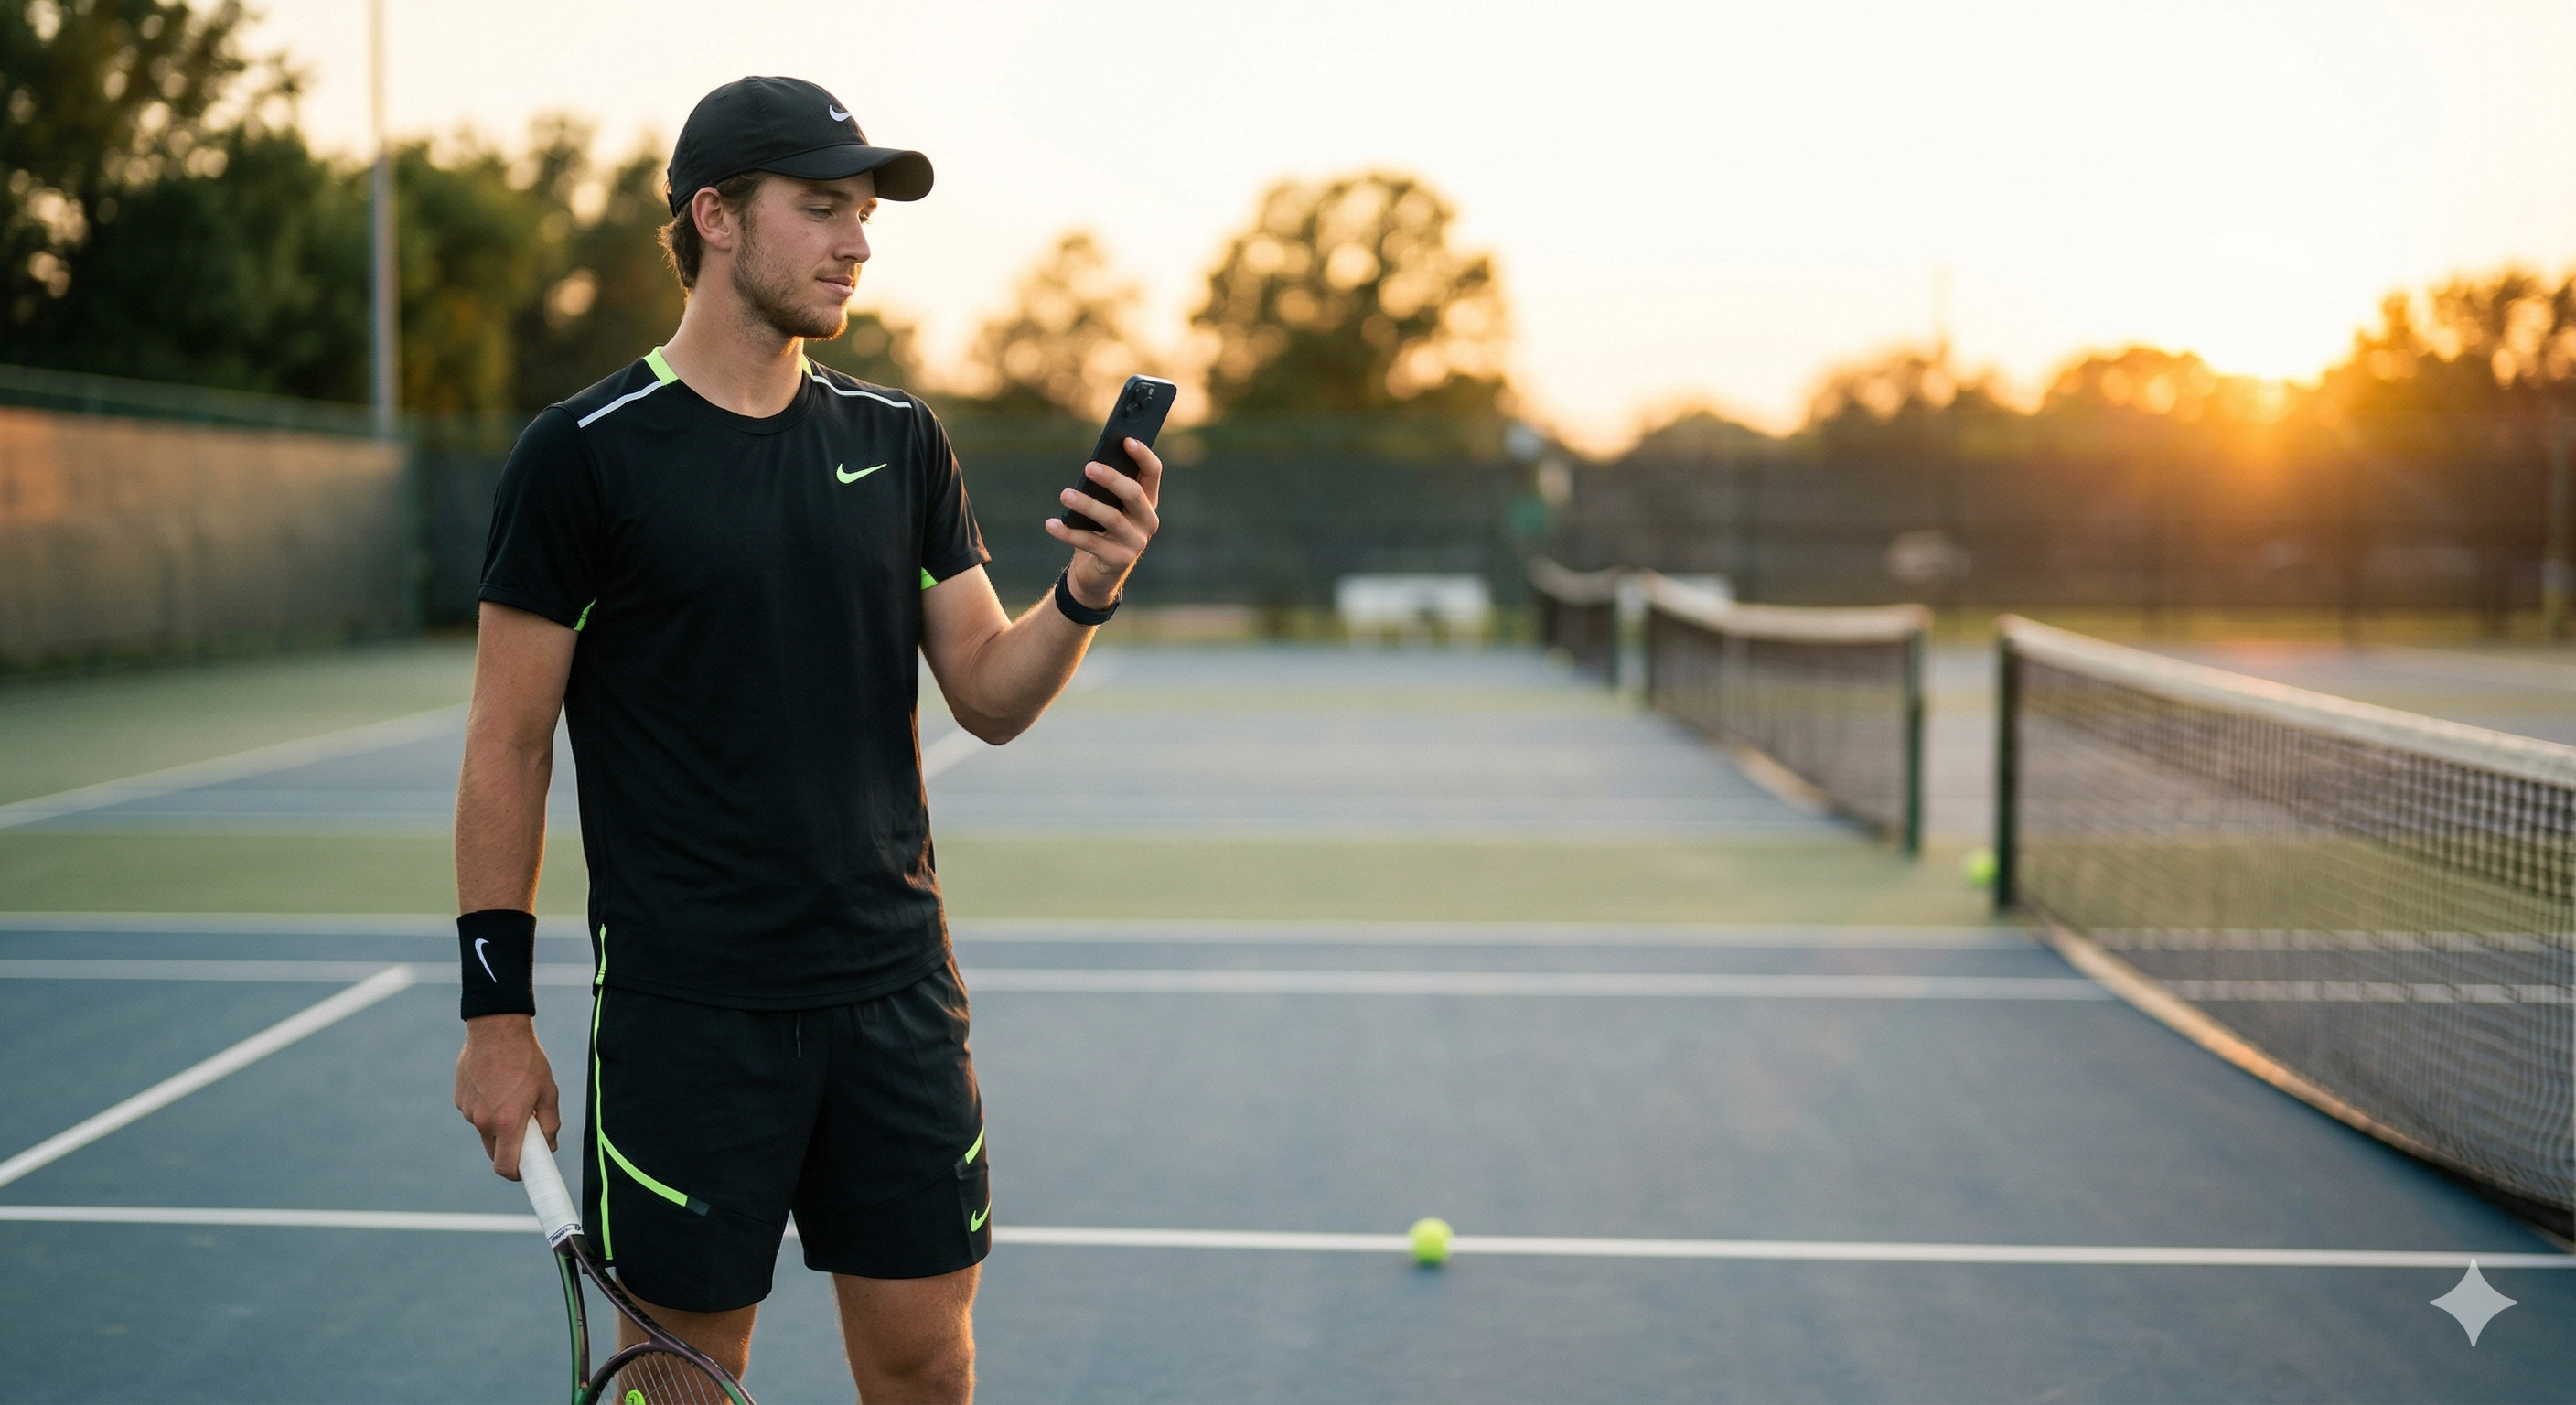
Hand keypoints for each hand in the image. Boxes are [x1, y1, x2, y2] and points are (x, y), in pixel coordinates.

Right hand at [454, 1013, 558, 1180]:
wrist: (497, 1028)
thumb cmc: (527, 1059)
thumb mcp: (548, 1091)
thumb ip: (550, 1123)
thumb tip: (549, 1145)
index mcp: (507, 1123)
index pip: (506, 1167)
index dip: (517, 1174)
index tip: (526, 1172)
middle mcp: (483, 1121)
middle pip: (494, 1152)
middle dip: (510, 1148)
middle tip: (526, 1131)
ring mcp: (468, 1110)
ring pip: (485, 1130)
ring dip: (498, 1123)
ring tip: (512, 1095)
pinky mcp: (460, 1099)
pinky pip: (476, 1112)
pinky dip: (487, 1108)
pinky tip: (496, 1085)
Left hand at [1045, 438, 1162, 608]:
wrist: (1096, 574)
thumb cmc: (1099, 531)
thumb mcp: (1105, 507)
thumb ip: (1105, 489)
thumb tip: (1090, 467)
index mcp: (1147, 502)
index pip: (1152, 473)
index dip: (1143, 456)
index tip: (1126, 440)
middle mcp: (1147, 521)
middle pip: (1133, 494)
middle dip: (1111, 478)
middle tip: (1088, 467)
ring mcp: (1136, 543)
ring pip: (1112, 518)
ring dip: (1087, 504)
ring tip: (1064, 495)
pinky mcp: (1119, 561)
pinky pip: (1091, 543)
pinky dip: (1068, 533)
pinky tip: (1051, 524)